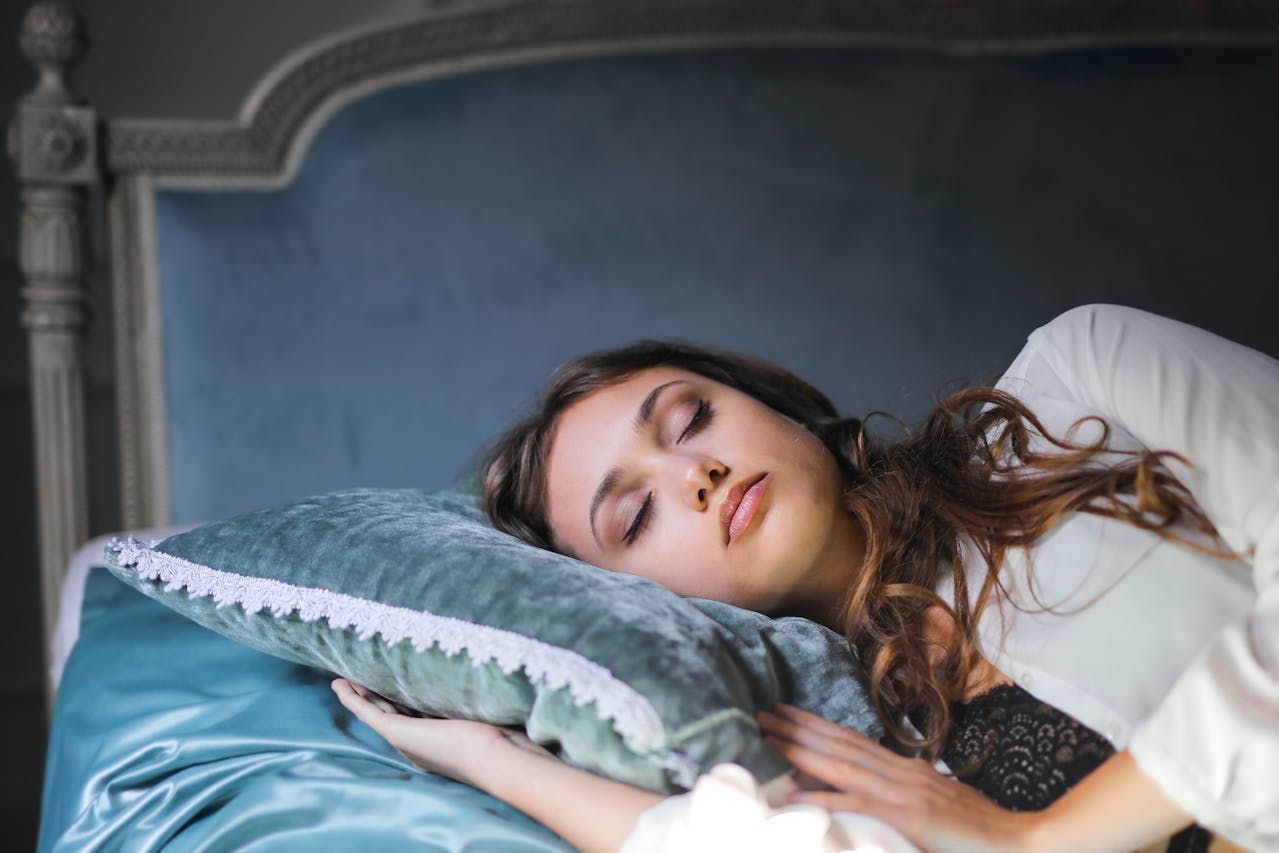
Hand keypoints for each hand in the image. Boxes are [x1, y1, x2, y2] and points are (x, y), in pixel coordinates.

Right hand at [331, 678, 552, 789]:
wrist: (497, 756)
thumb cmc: (501, 736)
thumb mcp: (483, 711)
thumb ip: (474, 697)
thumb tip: (485, 673)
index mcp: (436, 739)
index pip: (411, 712)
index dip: (397, 695)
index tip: (389, 677)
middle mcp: (418, 742)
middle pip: (389, 712)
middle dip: (373, 695)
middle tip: (356, 677)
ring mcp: (406, 739)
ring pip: (375, 712)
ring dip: (358, 694)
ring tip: (343, 679)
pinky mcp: (397, 733)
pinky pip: (367, 712)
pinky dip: (352, 699)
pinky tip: (340, 686)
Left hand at [758, 704, 1036, 852]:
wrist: (1024, 847)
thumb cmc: (981, 836)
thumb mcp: (937, 807)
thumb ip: (905, 797)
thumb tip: (871, 795)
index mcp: (907, 770)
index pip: (853, 740)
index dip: (816, 725)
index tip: (784, 711)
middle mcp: (902, 773)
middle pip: (840, 744)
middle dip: (797, 728)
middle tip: (759, 712)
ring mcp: (905, 794)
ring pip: (842, 764)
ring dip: (801, 749)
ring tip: (766, 735)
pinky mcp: (909, 819)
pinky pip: (859, 806)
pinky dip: (827, 799)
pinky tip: (799, 795)